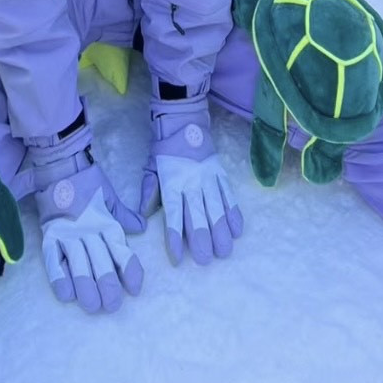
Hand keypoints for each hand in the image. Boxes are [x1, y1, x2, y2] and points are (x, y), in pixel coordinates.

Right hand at [28, 120, 144, 312]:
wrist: (61, 163)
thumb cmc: (88, 181)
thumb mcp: (110, 197)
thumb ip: (124, 215)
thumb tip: (142, 228)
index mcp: (107, 223)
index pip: (121, 251)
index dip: (129, 270)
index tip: (135, 289)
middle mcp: (90, 231)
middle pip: (101, 262)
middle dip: (108, 286)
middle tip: (112, 306)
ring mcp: (69, 233)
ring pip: (80, 265)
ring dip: (86, 288)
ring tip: (93, 306)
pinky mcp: (51, 234)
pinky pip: (54, 259)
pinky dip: (59, 277)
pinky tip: (66, 295)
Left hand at [141, 95, 242, 264]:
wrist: (185, 122)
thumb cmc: (165, 149)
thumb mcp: (151, 168)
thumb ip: (149, 191)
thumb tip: (145, 216)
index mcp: (171, 183)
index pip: (173, 213)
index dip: (175, 236)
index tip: (178, 257)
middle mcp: (191, 182)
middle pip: (197, 214)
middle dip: (202, 238)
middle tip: (206, 260)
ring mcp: (209, 178)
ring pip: (216, 208)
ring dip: (221, 231)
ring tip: (225, 251)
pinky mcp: (221, 174)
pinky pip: (229, 196)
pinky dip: (234, 213)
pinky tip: (237, 230)